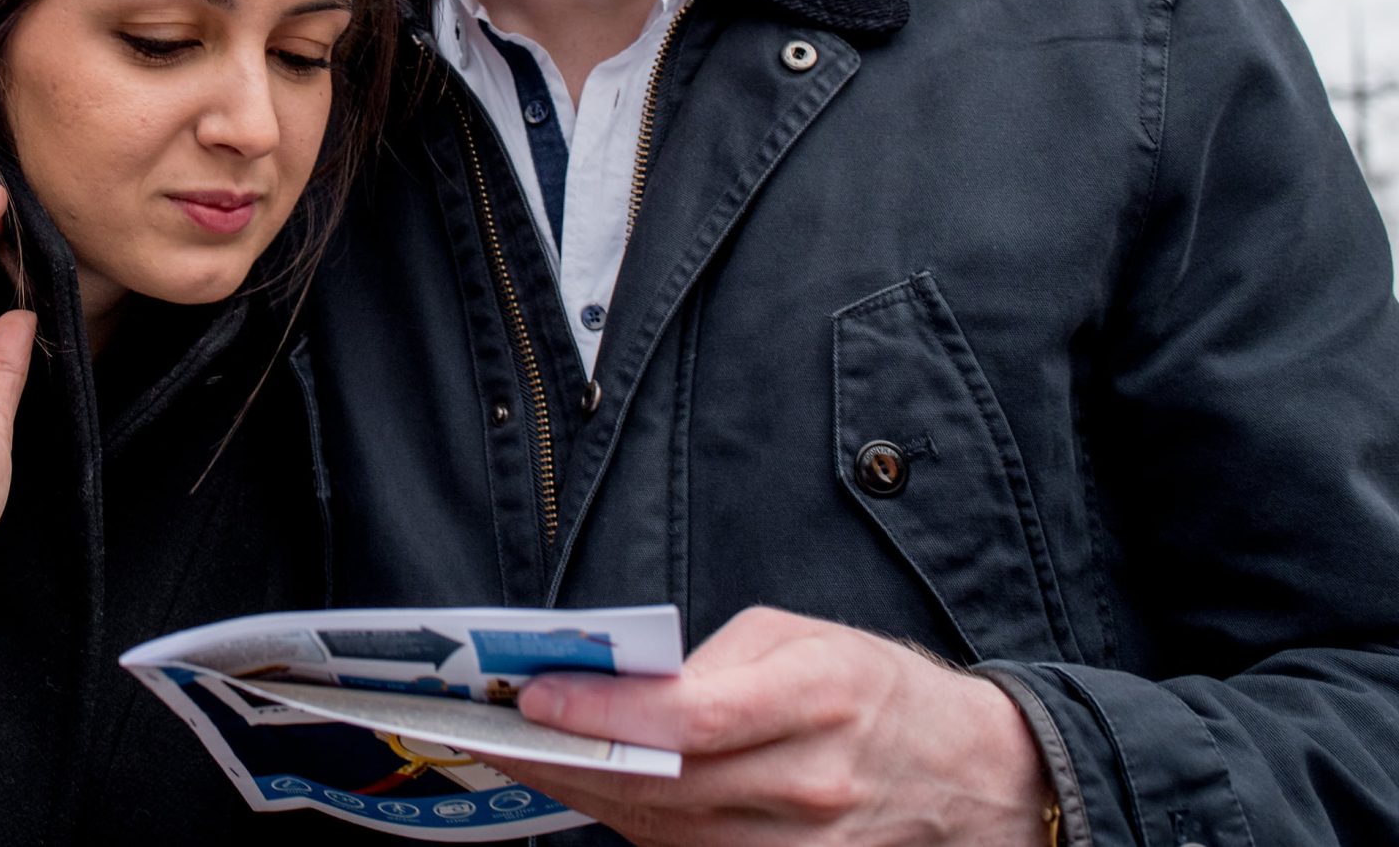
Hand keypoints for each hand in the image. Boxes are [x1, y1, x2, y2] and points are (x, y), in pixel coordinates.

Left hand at [500, 606, 1054, 844]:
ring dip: (589, 797)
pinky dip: (636, 827)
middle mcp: (812, 782)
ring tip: (523, 758)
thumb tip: (621, 688)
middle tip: (491, 731)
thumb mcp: (801, 637)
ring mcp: (807, 845)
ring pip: (671, 832)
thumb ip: (711, 661)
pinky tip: (591, 794)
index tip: (532, 696)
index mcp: (818, 697)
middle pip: (667, 785)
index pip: (693, 719)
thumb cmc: (873, 688)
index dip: (605, 712)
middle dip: (567, 759)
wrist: (972, 775)